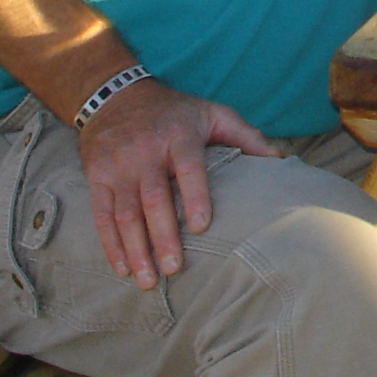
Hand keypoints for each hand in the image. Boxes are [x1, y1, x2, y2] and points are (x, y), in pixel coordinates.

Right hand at [77, 79, 277, 287]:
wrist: (115, 96)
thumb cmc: (175, 112)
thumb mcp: (212, 112)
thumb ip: (245, 136)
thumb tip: (279, 161)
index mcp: (179, 136)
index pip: (188, 167)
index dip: (195, 196)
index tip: (202, 227)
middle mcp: (145, 151)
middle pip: (154, 198)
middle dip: (163, 237)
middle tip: (175, 269)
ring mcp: (118, 166)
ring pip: (126, 213)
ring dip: (136, 250)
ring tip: (149, 281)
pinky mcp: (96, 176)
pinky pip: (101, 215)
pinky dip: (110, 244)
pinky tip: (122, 268)